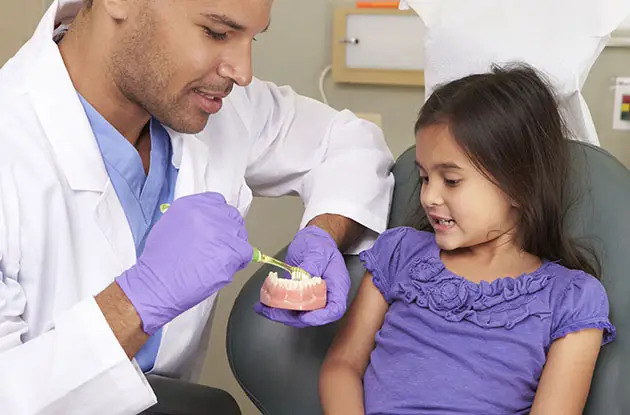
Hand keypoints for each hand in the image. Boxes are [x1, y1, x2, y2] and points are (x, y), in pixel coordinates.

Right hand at [116, 192, 251, 334]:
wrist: (157, 283)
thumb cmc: (160, 260)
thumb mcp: (170, 224)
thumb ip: (192, 218)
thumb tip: (208, 223)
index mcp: (192, 204)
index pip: (218, 202)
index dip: (219, 218)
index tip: (217, 227)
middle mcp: (209, 214)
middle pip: (232, 217)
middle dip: (228, 232)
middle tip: (218, 247)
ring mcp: (222, 232)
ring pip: (240, 235)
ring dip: (233, 247)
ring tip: (216, 260)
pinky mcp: (232, 251)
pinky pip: (245, 253)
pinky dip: (238, 261)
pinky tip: (223, 267)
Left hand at [254, 226, 350, 327]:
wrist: (312, 240)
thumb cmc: (319, 244)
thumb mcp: (317, 251)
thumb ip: (311, 266)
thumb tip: (302, 280)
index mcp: (337, 285)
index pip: (335, 309)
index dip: (320, 317)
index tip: (304, 316)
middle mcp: (327, 295)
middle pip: (314, 315)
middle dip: (293, 317)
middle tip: (274, 311)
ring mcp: (313, 297)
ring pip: (300, 314)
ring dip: (281, 314)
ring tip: (265, 308)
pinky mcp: (301, 297)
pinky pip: (291, 307)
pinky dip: (278, 308)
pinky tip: (264, 305)